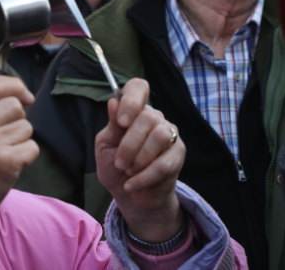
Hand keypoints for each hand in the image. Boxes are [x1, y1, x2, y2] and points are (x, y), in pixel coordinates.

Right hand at [0, 77, 36, 239]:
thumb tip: (15, 89)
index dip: (15, 85)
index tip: (26, 95)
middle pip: (14, 105)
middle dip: (16, 119)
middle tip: (2, 137)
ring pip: (26, 126)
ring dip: (20, 139)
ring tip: (0, 154)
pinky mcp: (6, 161)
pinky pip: (32, 146)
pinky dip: (26, 157)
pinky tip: (8, 166)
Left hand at [96, 79, 184, 243]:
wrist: (130, 195)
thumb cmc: (115, 166)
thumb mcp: (106, 145)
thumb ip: (112, 125)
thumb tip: (113, 102)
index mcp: (135, 111)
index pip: (139, 88)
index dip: (131, 100)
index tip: (122, 122)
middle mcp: (155, 118)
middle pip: (148, 118)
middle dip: (129, 145)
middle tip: (119, 163)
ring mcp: (170, 134)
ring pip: (159, 136)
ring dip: (138, 159)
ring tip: (128, 171)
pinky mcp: (178, 154)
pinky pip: (164, 163)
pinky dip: (144, 177)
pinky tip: (132, 185)